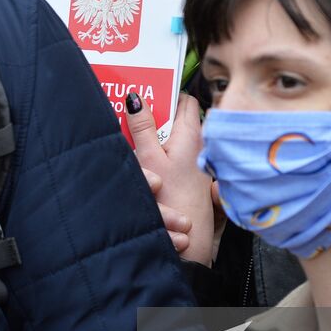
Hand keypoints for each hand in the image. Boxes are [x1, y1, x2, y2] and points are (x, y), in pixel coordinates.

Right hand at [128, 93, 215, 264]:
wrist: (188, 237)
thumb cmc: (173, 197)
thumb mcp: (149, 157)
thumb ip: (142, 126)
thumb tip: (136, 96)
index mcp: (190, 133)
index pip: (184, 99)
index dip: (166, 93)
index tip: (147, 92)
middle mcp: (197, 145)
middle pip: (177, 119)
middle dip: (155, 116)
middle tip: (133, 116)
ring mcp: (194, 162)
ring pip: (172, 139)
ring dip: (154, 137)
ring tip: (135, 142)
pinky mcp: (189, 177)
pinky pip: (172, 157)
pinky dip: (158, 154)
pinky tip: (145, 164)